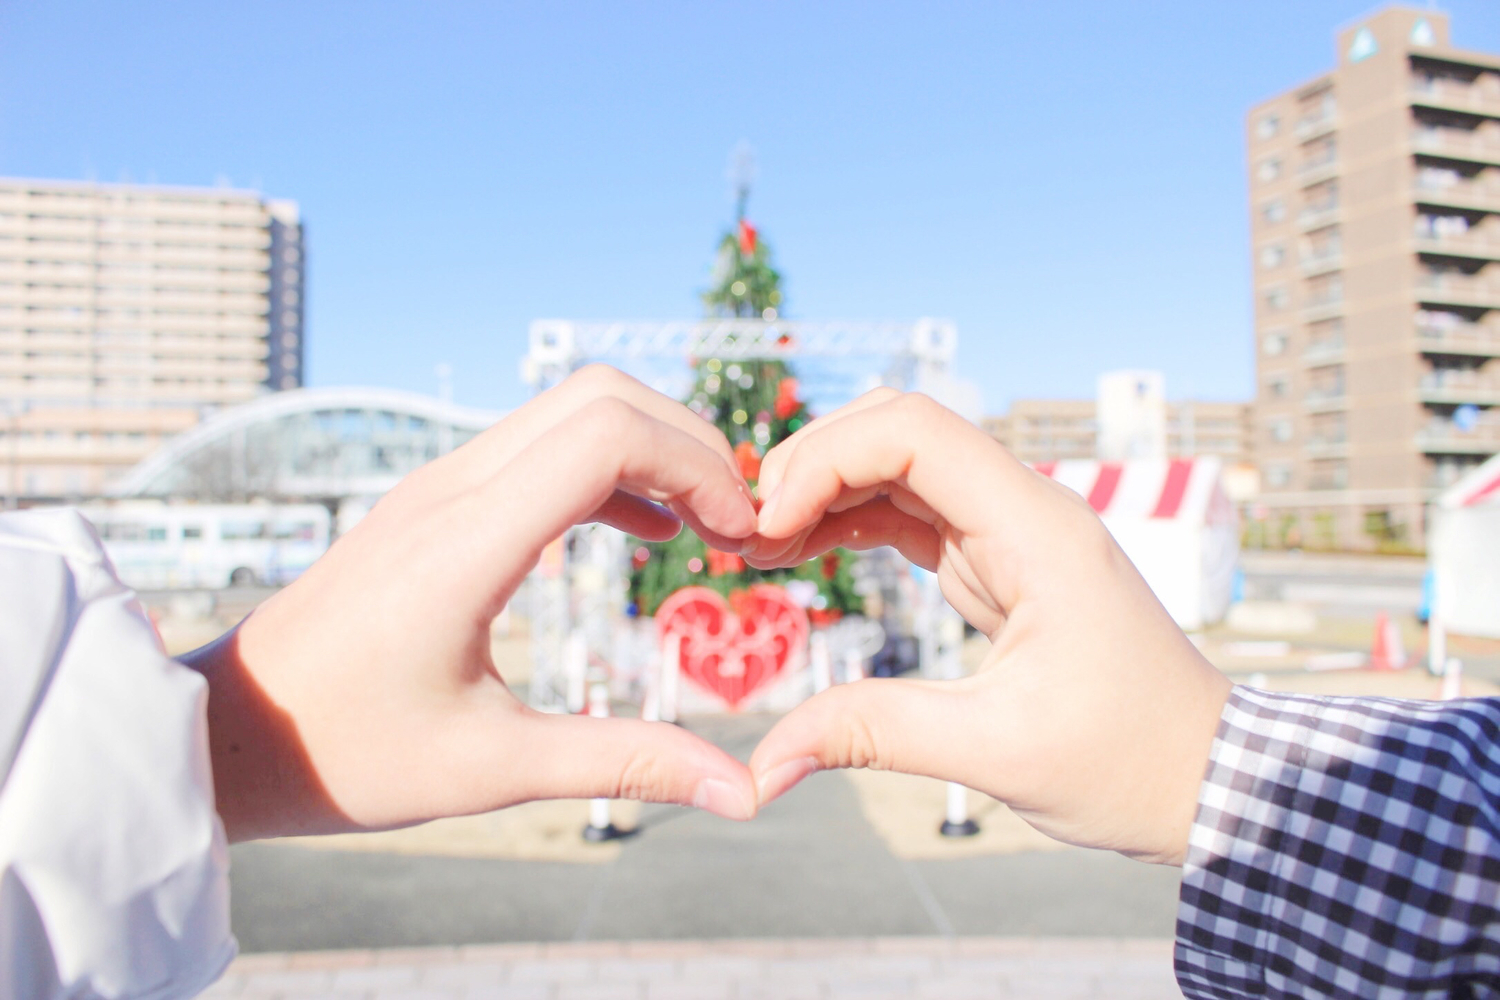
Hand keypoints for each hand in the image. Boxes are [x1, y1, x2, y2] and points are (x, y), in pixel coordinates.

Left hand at [182, 365, 760, 841]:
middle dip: (689, 443)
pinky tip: (647, 529)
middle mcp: (452, 490)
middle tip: (738, 525)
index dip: (697, 465)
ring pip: (569, 409)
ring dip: (651, 449)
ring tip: (707, 525)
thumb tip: (741, 791)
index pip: (606, 434)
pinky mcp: (434, 501)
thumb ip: (625, 763)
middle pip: (599, 395)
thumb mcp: (495, 770)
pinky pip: (539, 447)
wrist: (232, 733)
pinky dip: (609, 469)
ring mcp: (438, 486)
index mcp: (467, 543)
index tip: (741, 534)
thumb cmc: (345, 754)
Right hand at [743, 390, 1231, 864]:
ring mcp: (1010, 531)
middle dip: (813, 463)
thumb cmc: (1129, 761)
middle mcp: (1024, 510)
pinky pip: (910, 512)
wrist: (1204, 778)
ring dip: (825, 490)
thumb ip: (872, 736)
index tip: (769, 526)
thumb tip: (765, 762)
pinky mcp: (996, 562)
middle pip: (899, 428)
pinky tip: (804, 552)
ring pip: (898, 464)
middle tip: (750, 534)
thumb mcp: (996, 751)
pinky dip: (851, 522)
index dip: (825, 458)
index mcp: (1037, 528)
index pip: (915, 430)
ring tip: (762, 546)